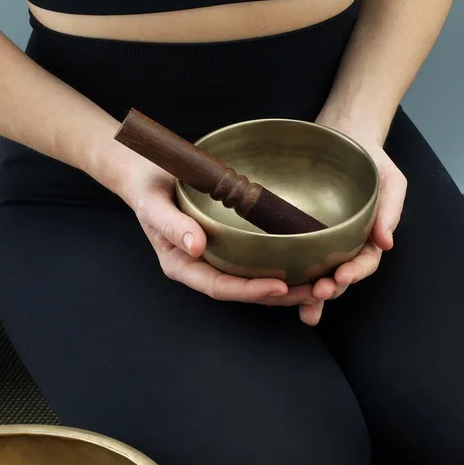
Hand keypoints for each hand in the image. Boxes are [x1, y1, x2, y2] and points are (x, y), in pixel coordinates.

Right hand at [111, 149, 317, 306]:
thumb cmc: (146, 185)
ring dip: (286, 284)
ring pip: (253, 278)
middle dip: (278, 295)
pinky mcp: (228, 241)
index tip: (280, 287)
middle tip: (314, 291)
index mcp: (181, 264)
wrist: (145, 169)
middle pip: (242, 289)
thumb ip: (171, 224)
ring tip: (319, 283)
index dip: (250, 290)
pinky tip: (304, 260)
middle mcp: (201, 264)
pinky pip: (255, 258)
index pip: (219, 286)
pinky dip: (280, 262)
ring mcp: (216, 254)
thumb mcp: (153, 202)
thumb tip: (196, 246)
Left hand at [306, 116, 407, 310]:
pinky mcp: (301, 231)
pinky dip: (290, 275)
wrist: (344, 134)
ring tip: (302, 305)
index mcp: (369, 236)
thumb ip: (391, 210)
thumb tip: (387, 242)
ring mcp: (323, 240)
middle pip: (340, 275)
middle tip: (316, 295)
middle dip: (330, 289)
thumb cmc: (370, 159)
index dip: (355, 273)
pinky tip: (279, 289)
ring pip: (317, 273)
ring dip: (310, 293)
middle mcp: (346, 243)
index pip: (365, 261)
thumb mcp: (390, 180)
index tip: (341, 277)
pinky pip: (296, 256)